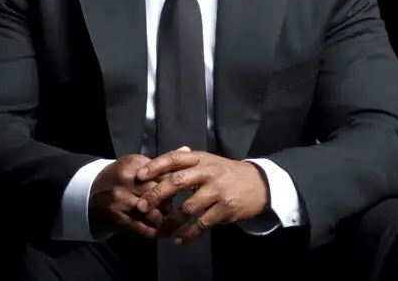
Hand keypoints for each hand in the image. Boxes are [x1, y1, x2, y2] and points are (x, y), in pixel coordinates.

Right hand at [88, 153, 176, 238]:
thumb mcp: (137, 164)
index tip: (176, 189)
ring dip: (160, 218)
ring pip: (154, 213)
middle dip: (167, 202)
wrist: (91, 194)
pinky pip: (143, 228)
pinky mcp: (118, 217)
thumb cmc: (120, 178)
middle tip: (167, 205)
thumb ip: (162, 161)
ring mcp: (121, 199)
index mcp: (134, 164)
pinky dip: (151, 230)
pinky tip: (152, 228)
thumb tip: (187, 149)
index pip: (163, 174)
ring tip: (159, 216)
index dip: (173, 184)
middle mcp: (127, 180)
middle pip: (160, 194)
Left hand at [135, 150, 268, 244]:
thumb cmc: (227, 173)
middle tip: (141, 207)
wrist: (258, 185)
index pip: (174, 158)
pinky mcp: (225, 209)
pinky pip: (202, 224)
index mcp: (201, 158)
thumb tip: (160, 161)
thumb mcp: (209, 161)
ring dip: (171, 222)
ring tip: (160, 232)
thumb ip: (187, 161)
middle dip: (156, 195)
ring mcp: (217, 191)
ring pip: (188, 208)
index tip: (139, 176)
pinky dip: (189, 234)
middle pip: (178, 182)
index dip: (155, 166)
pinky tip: (179, 240)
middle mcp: (209, 172)